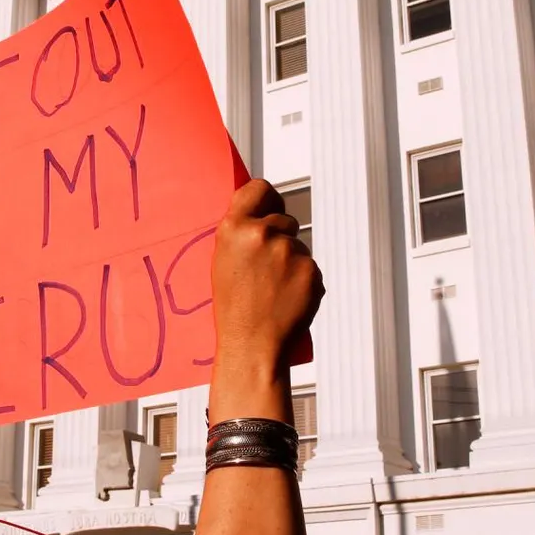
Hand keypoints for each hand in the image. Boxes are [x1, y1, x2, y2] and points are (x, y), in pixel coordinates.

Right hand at [211, 179, 322, 372]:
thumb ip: (241, 234)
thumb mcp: (223, 262)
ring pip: (299, 246)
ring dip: (292, 262)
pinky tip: (287, 297)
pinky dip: (304, 281)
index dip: (268, 199)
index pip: (259, 189)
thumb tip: (261, 214)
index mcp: (234, 227)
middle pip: (285, 219)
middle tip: (267, 267)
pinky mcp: (311, 269)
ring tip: (273, 289)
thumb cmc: (234, 309)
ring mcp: (289, 251)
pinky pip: (312, 267)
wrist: (251, 345)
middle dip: (281, 238)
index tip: (270, 208)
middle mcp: (261, 233)